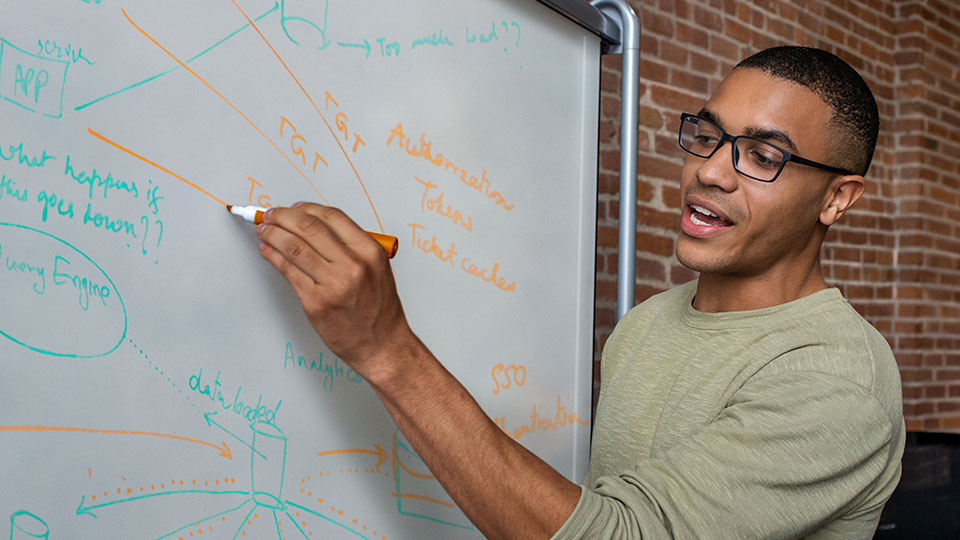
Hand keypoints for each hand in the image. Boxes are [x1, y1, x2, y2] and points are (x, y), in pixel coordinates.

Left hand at [256, 203, 411, 380]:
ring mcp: (332, 284)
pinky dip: (273, 256)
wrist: (381, 345)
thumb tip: (314, 228)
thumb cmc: (379, 310)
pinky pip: (288, 271)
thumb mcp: (377, 268)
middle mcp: (352, 265)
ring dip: (273, 233)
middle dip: (283, 216)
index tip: (293, 207)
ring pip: (293, 247)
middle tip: (270, 214)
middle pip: (309, 227)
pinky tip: (267, 250)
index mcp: (370, 252)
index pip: (332, 217)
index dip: (307, 208)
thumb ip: (351, 247)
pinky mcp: (315, 302)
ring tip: (264, 230)